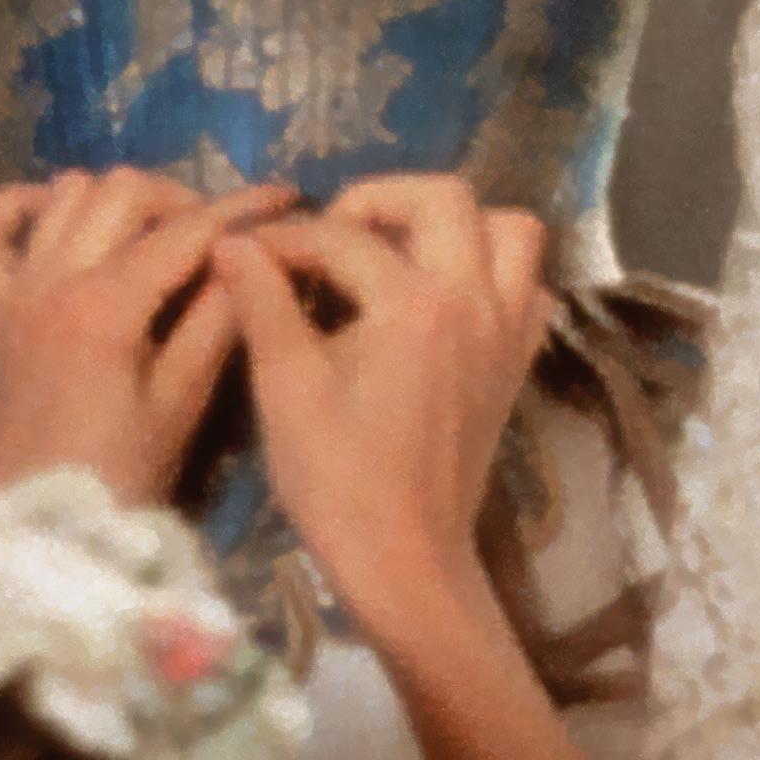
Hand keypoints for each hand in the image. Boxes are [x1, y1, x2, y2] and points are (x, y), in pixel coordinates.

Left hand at [0, 167, 293, 499]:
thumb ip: (215, 322)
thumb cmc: (121, 474)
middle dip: (179, 197)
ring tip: (157, 229)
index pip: (184, 231)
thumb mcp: (182, 403)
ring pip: (64, 194)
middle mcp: (56, 277)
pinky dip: (22, 208)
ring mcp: (18, 286)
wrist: (40, 522)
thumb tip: (248, 256)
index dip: (239, 208)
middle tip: (219, 231)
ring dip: (114, 198)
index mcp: (107, 304)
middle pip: (121, 191)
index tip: (284, 195)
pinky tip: (57, 215)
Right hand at [214, 177, 550, 643]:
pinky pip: (526, 286)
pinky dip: (490, 273)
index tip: (246, 253)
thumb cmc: (337, 479)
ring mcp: (506, 331)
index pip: (341, 238)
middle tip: (331, 235)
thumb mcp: (284, 385)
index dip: (284, 240)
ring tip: (396, 253)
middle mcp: (475, 301)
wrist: (405, 561)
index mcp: (415, 303)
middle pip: (446, 198)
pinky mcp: (515, 362)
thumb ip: (261, 300)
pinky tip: (440, 299)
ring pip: (509, 232)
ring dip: (453, 226)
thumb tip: (233, 241)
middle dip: (381, 199)